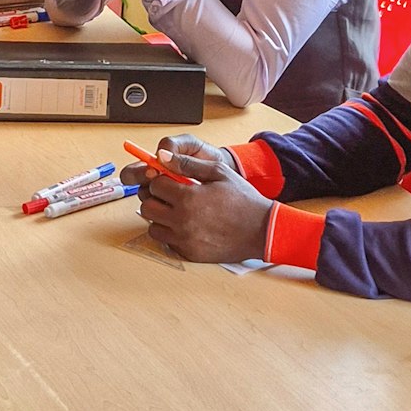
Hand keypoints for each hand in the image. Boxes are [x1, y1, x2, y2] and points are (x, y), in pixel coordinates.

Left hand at [121, 134, 271, 262]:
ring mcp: (184, 240)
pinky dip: (171, 234)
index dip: (161, 180)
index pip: (155, 185)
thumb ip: (188, 163)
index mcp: (188, 198)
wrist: (262, 230)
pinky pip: (166, 242)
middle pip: (148, 207)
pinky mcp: (189, 254)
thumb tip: (162, 157)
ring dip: (160, 217)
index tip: (169, 180)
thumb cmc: (243, 200)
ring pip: (153, 226)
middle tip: (170, 196)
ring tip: (177, 211)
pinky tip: (185, 226)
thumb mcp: (219, 172)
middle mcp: (182, 221)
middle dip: (156, 198)